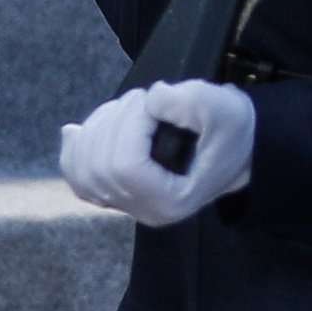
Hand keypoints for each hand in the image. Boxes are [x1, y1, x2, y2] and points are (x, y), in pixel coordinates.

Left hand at [58, 79, 257, 222]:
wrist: (238, 145)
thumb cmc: (232, 130)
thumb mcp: (222, 107)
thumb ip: (188, 101)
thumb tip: (150, 100)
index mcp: (172, 200)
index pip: (126, 167)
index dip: (130, 126)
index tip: (154, 103)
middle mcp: (145, 211)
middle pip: (100, 166)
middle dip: (115, 120)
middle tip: (145, 100)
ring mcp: (127, 205)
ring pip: (83, 170)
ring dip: (97, 128)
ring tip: (127, 110)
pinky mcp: (115, 192)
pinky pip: (77, 177)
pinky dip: (73, 150)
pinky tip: (76, 131)